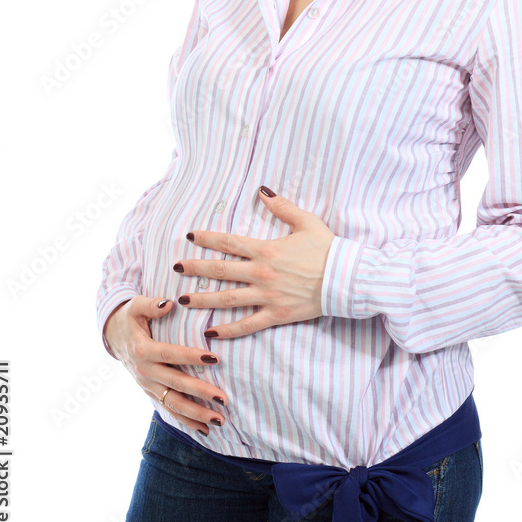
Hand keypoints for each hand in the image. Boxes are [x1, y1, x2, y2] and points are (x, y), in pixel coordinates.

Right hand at [103, 296, 226, 435]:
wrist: (113, 336)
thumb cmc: (129, 317)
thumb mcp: (135, 306)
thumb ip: (151, 305)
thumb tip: (169, 303)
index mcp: (142, 350)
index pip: (170, 354)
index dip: (191, 357)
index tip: (214, 359)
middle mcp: (145, 371)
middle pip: (175, 384)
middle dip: (200, 393)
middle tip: (223, 399)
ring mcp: (147, 386)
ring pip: (173, 404)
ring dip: (196, 414)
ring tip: (219, 420)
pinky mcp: (151, 393)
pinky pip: (168, 410)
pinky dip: (186, 421)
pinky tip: (205, 430)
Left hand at [174, 187, 335, 339]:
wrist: (346, 278)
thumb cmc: (328, 248)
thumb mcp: (306, 221)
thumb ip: (282, 206)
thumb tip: (263, 190)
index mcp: (266, 249)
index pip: (229, 242)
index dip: (208, 238)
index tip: (190, 237)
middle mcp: (262, 272)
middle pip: (221, 271)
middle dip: (195, 269)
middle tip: (175, 268)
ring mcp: (268, 296)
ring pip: (228, 299)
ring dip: (203, 300)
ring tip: (183, 300)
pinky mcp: (277, 314)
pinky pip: (247, 325)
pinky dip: (228, 330)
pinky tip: (211, 332)